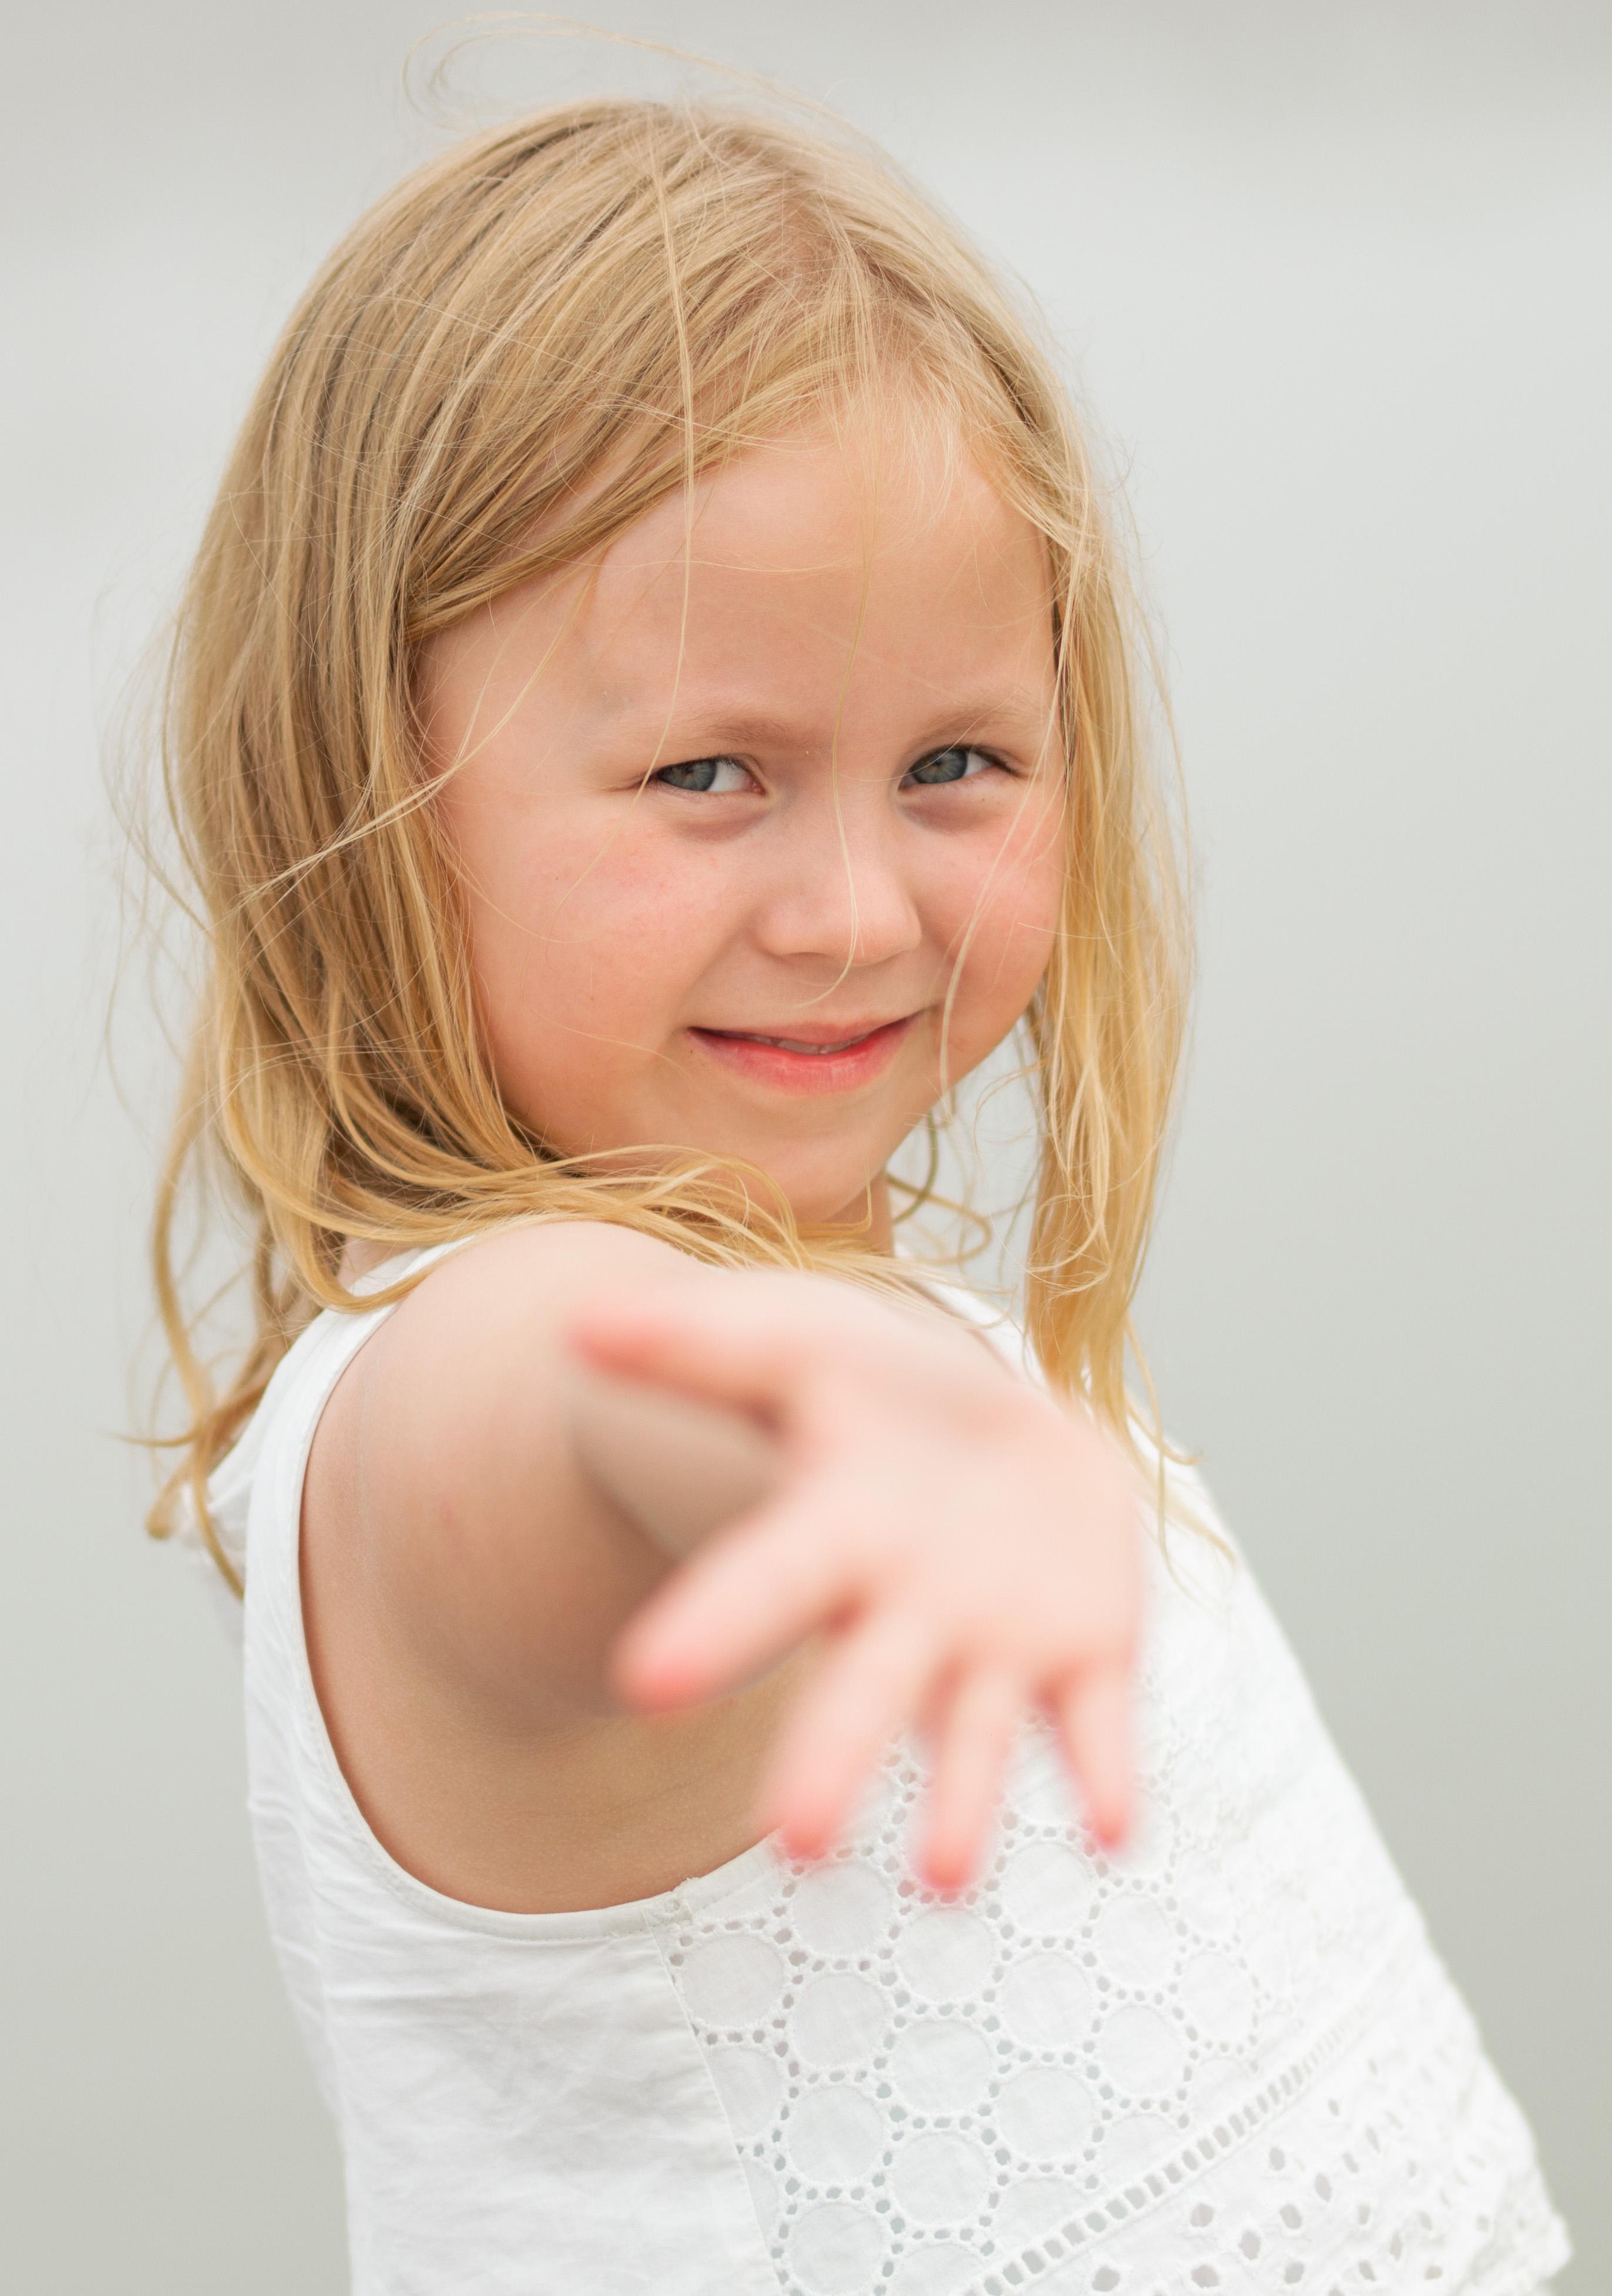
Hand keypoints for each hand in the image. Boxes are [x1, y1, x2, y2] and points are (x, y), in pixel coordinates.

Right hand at [567, 1270, 1144, 1892]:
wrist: (993, 1426)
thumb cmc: (870, 1389)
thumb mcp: (793, 1342)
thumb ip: (694, 1341)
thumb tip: (578, 1321)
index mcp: (831, 1532)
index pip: (764, 1579)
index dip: (713, 1628)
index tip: (645, 1685)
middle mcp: (903, 1611)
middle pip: (862, 1690)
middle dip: (828, 1762)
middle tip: (795, 1845)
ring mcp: (994, 1643)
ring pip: (973, 1731)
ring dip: (963, 1805)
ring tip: (946, 1880)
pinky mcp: (1087, 1654)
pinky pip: (1095, 1723)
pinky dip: (1105, 1774)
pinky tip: (1113, 1830)